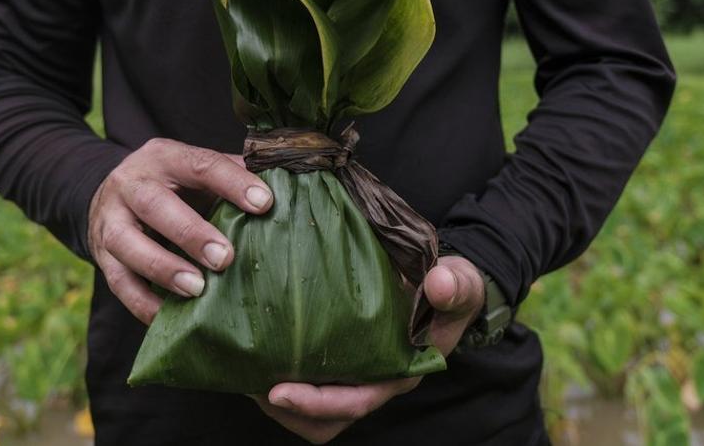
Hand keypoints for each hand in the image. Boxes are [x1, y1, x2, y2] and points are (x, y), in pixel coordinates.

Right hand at [88, 138, 273, 323]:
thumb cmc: (173, 186)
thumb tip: (284, 191)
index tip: (264, 204)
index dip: (232, 183)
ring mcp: (110, 220)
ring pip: (129, 244)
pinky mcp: (101, 256)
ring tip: (198, 290)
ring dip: (164, 269)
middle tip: (225, 259)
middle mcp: (132, 184)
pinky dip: (143, 303)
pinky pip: (119, 283)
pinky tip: (169, 318)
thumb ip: (232, 177)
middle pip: (156, 204)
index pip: (200, 164)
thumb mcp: (196, 172)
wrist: (110, 194)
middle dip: (191, 233)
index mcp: (165, 157)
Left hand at [250, 255, 485, 443]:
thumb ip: (454, 286)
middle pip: (325, 420)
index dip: (316, 402)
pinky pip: (306, 380)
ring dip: (277, 398)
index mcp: (400, 372)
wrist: (446, 285)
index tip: (279, 390)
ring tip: (244, 370)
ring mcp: (355, 374)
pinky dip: (279, 373)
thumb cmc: (451, 289)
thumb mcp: (459, 284)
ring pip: (311, 410)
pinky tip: (257, 347)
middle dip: (285, 410)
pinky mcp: (340, 360)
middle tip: (248, 382)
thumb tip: (437, 283)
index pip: (356, 401)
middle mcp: (375, 382)